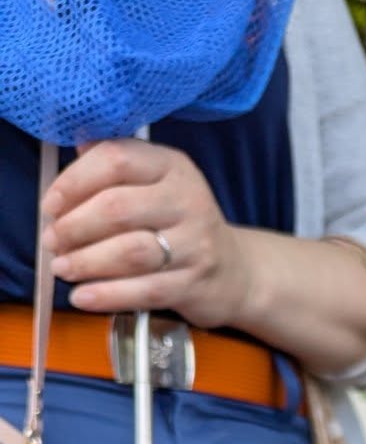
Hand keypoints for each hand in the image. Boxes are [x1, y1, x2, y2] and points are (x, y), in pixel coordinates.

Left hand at [42, 141, 252, 326]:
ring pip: (130, 252)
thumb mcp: (156, 183)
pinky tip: (83, 296)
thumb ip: (118, 165)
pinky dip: (108, 295)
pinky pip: (145, 291)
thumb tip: (73, 147)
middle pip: (117, 208)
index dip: (74, 181)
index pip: (116, 160)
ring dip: (87, 262)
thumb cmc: (179, 224)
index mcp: (171, 166)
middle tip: (52, 241)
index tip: (51, 205)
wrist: (235, 272)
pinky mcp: (196, 284)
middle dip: (74, 227)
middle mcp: (187, 200)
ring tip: (62, 268)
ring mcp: (195, 244)